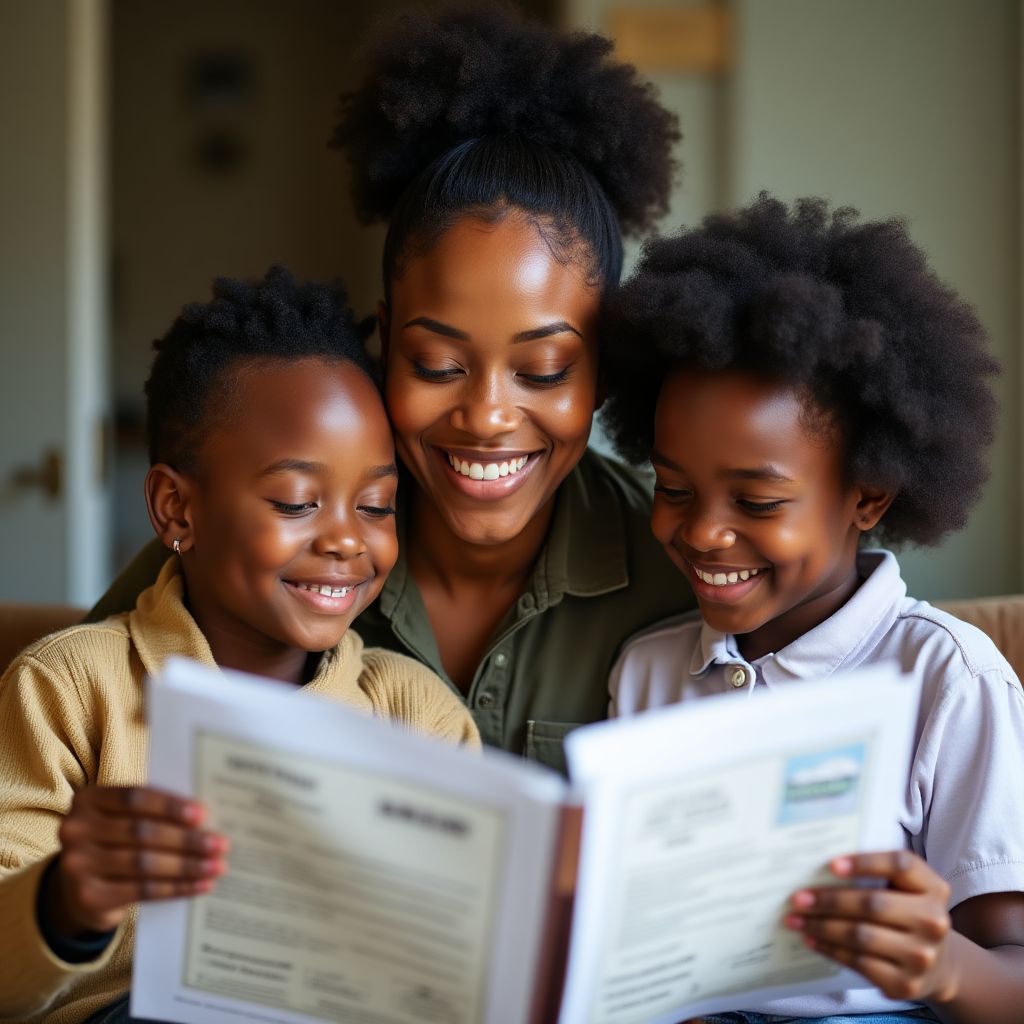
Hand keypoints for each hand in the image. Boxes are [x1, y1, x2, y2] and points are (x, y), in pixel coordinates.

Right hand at [43, 785, 228, 935]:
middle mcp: (75, 830)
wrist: (80, 888)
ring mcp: (77, 865)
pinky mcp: (88, 897)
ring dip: (187, 865)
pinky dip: (176, 888)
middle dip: (187, 839)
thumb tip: (206, 817)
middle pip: (142, 832)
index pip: (135, 797)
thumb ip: (153, 811)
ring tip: (218, 866)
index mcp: (88, 799)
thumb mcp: (125, 819)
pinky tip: (201, 885)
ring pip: (144, 863)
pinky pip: (142, 891)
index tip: (204, 814)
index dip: (170, 806)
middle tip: (222, 844)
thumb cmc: (116, 840)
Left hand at [785, 850, 956, 1003]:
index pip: (901, 865)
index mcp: (933, 888)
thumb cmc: (907, 915)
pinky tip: (812, 941)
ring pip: (860, 935)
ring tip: (796, 920)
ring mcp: (921, 956)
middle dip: (829, 900)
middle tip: (797, 898)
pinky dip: (830, 949)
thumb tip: (819, 869)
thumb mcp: (906, 891)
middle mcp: (933, 921)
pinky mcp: (905, 984)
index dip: (865, 862)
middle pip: (873, 904)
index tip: (831, 865)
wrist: (938, 966)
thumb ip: (878, 876)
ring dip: (821, 926)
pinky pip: (858, 962)